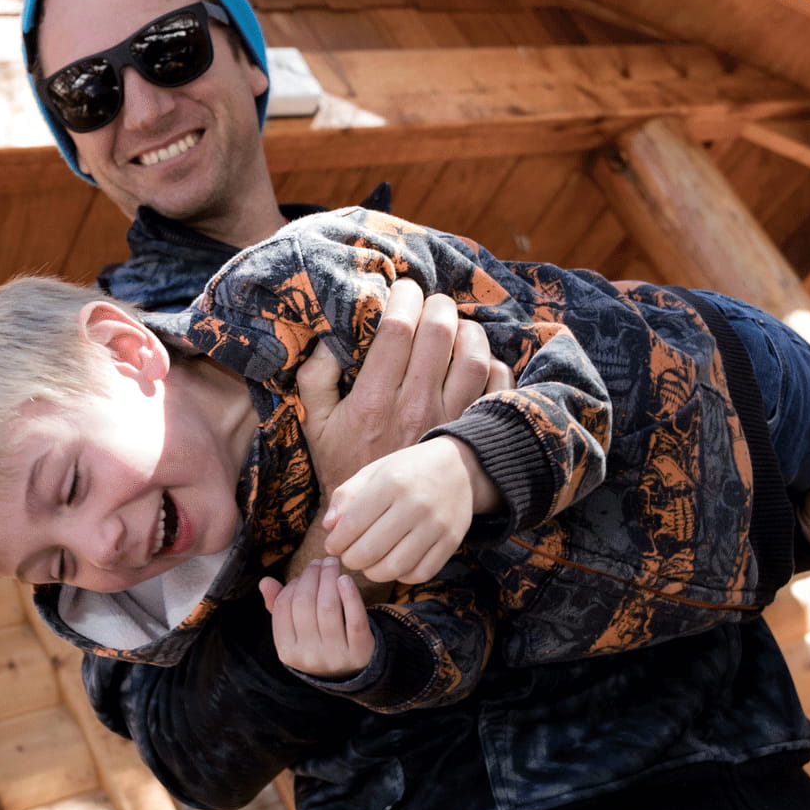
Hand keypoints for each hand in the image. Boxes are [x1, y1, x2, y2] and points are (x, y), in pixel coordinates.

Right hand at [260, 559, 373, 677]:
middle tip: (320, 561)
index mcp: (287, 651)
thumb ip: (278, 607)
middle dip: (312, 576)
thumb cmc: (318, 643)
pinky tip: (346, 579)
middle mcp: (309, 656)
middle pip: (305, 604)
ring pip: (328, 607)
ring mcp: (334, 656)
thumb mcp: (296, 632)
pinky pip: (355, 619)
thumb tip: (265, 581)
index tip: (305, 572)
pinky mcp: (359, 651)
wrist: (352, 672)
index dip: (293, 584)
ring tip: (332, 564)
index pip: (284, 607)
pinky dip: (351, 596)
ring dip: (329, 578)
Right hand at [289, 277, 510, 582]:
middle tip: (433, 302)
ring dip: (469, 331)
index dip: (404, 298)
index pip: (397, 330)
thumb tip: (328, 340)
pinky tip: (480, 360)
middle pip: (439, 334)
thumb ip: (315, 379)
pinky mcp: (466, 435)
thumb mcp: (316, 424)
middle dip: (438, 306)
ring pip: (473, 358)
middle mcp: (413, 406)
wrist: (375, 520)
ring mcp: (446, 421)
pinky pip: (495, 389)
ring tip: (458, 326)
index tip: (404, 289)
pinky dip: (494, 366)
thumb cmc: (343, 465)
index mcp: (374, 399)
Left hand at [322, 438, 489, 582]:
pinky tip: (394, 565)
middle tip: (349, 556)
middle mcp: (416, 505)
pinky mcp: (452, 541)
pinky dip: (402, 576)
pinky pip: (421, 573)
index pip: (352, 525)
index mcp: (392, 483)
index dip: (336, 542)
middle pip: (370, 551)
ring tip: (368, 564)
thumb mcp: (373, 472)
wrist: (458, 466)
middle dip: (351, 560)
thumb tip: (328, 527)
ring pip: (395, 567)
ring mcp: (437, 525)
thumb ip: (346, 496)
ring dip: (373, 573)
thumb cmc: (406, 470)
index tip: (332, 545)